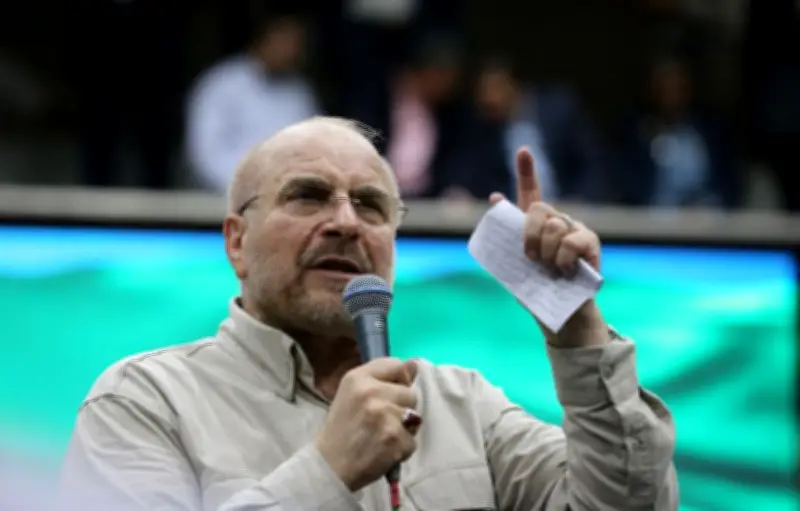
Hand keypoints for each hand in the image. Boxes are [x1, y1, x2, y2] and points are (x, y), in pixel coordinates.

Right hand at [316, 358, 419, 490]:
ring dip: (403, 430)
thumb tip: (414, 365)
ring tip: (382, 436)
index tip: (390, 395)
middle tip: (381, 422)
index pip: (396, 365)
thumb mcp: (351, 394)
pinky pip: (412, 441)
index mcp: (358, 377)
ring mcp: (385, 415)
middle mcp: (372, 392)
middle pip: (410, 393)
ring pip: (415, 417)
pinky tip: (384, 451)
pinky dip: (401, 449)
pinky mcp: (394, 438)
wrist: (329, 466)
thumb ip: (380, 379)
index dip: (398, 381)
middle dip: (401, 408)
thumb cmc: (341, 428)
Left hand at [489, 147, 608, 346]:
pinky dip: (563, 257)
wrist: (558, 316)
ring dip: (546, 250)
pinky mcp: (590, 244)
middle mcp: (557, 223)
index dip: (527, 171)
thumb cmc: (534, 290)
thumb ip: (506, 234)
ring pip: (554, 225)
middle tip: (530, 259)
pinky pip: (573, 240)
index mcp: (535, 226)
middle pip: (539, 209)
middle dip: (528, 233)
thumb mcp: (512, 263)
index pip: (531, 192)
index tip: (523, 150)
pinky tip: (564, 271)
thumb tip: (496, 197)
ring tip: (549, 270)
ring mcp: (574, 231)